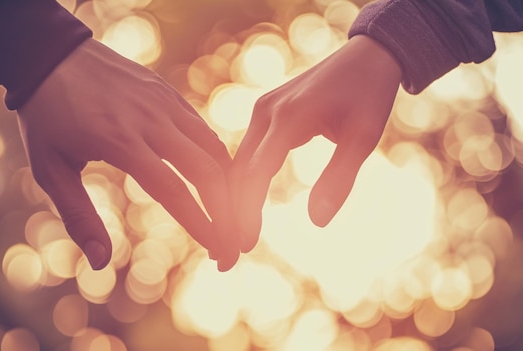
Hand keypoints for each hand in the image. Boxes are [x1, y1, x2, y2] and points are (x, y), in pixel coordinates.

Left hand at [17, 39, 238, 270]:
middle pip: (206, 170)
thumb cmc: (46, 117)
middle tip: (233, 243)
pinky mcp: (167, 92)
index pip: (174, 191)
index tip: (219, 250)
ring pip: (212, 147)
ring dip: (227, 185)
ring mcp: (163, 103)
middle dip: (227, 212)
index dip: (202, 225)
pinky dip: (215, 157)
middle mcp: (151, 121)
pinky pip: (201, 128)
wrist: (50, 54)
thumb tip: (99, 261)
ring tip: (231, 215)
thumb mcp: (49, 169)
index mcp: (121, 142)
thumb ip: (77, 216)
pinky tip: (215, 178)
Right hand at [232, 35, 402, 251]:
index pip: (256, 173)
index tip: (244, 244)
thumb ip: (339, 178)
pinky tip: (242, 202)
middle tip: (232, 251)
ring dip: (234, 197)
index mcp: (288, 117)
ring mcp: (262, 109)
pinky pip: (247, 150)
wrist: (366, 57)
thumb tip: (318, 222)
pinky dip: (243, 179)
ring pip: (238, 161)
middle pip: (238, 169)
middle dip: (233, 211)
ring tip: (235, 233)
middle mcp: (266, 112)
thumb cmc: (369, 96)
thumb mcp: (363, 138)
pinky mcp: (265, 111)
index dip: (246, 211)